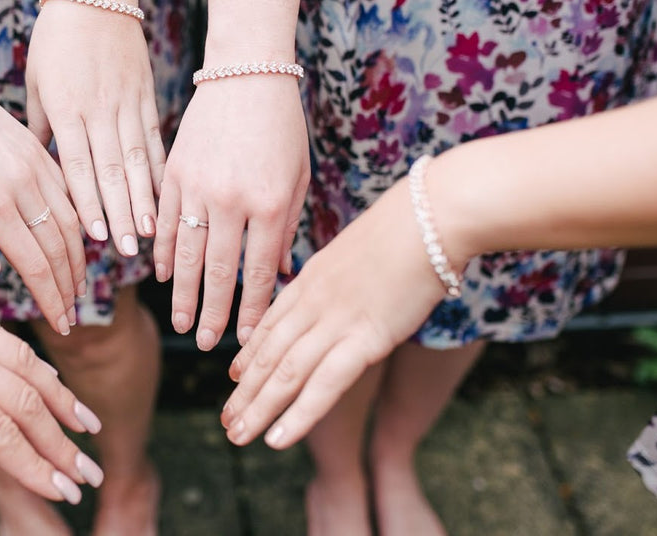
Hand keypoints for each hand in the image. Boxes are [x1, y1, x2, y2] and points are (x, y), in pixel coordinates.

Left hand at [0, 81, 86, 334]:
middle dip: (69, 286)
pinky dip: (78, 224)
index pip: (34, 263)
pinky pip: (69, 194)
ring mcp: (36, 164)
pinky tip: (74, 243)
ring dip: (78, 258)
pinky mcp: (39, 150)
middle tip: (71, 316)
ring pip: (72, 221)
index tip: (61, 324)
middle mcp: (23, 183)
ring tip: (75, 286)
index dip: (51, 298)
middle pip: (60, 246)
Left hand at [0, 209, 103, 523]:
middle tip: (89, 474)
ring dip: (60, 401)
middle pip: (25, 405)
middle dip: (60, 444)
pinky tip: (44, 373)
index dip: (33, 467)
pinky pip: (10, 339)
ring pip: (28, 367)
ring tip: (87, 426)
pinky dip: (38, 364)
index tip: (65, 492)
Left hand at [26, 0, 164, 257]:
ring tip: (150, 233)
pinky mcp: (145, 95)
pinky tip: (166, 195)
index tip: (98, 238)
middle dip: (121, 214)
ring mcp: (126, 103)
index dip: (90, 203)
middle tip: (130, 252)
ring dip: (144, 199)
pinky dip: (159, 169)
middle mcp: (99, 111)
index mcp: (66, 109)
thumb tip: (38, 167)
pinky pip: (153, 139)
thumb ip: (39, 126)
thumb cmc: (54, 37)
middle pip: (112, 172)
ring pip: (137, 160)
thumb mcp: (35, 81)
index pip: (78, 166)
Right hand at [152, 77, 309, 350]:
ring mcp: (198, 186)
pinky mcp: (174, 172)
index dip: (252, 309)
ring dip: (184, 293)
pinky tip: (164, 275)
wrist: (246, 72)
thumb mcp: (298, 175)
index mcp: (270, 202)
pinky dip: (164, 252)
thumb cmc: (282, 125)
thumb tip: (279, 272)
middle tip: (207, 345)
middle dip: (213, 313)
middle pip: (218, 271)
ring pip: (186, 253)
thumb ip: (286, 225)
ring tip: (183, 323)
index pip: (259, 270)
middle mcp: (232, 199)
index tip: (247, 338)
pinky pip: (164, 222)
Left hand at [220, 177, 461, 450]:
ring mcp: (335, 321)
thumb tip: (348, 287)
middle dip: (245, 391)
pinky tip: (277, 439)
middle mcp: (313, 301)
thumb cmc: (406, 229)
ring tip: (237, 436)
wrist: (430, 216)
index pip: (271, 323)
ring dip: (258, 409)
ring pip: (284, 374)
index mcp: (310, 278)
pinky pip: (322, 385)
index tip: (234, 376)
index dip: (250, 353)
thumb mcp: (359, 250)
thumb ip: (343, 276)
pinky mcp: (365, 339)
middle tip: (226, 420)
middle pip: (268, 353)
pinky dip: (297, 416)